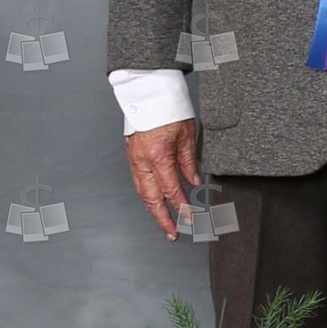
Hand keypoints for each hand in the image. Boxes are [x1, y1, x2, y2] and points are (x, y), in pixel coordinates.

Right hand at [126, 118, 200, 239]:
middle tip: (173, 234)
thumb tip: (194, 182)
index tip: (191, 219)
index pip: (171, 190)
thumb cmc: (169, 109)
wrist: (148, 93)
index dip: (182, 208)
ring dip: (153, 210)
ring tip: (164, 223)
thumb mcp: (187, 135)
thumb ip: (189, 162)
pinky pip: (138, 182)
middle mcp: (142, 161)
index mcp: (158, 156)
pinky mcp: (131, 156)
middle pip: (151, 199)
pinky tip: (154, 202)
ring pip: (142, 192)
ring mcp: (134, 159)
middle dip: (163, 219)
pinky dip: (146, 195)